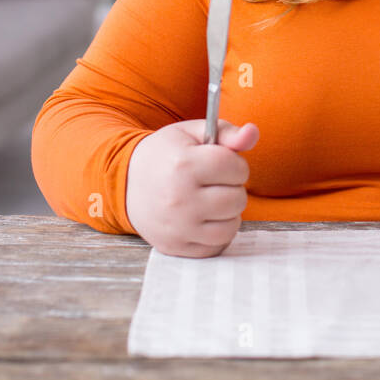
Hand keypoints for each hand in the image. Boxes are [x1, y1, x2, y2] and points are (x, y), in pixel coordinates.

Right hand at [124, 118, 258, 257]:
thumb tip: (252, 133)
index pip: (237, 168)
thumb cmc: (167, 154)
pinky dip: (217, 233)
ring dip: (228, 212)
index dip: (235, 163)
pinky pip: (217, 246)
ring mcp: (177, 227)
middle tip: (213, 182)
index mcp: (184, 165)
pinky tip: (204, 218)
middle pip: (238, 199)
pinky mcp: (175, 247)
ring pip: (232, 226)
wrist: (126, 182)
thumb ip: (227, 132)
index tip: (220, 162)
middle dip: (232, 188)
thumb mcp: (192, 133)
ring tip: (211, 200)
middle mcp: (179, 199)